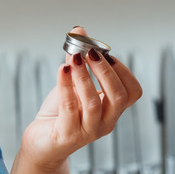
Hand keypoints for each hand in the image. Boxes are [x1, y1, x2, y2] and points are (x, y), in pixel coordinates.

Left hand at [20, 27, 141, 169]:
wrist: (42, 143)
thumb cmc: (61, 113)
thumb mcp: (73, 84)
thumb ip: (78, 59)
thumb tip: (79, 30)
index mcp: (112, 110)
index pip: (132, 92)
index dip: (123, 71)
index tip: (106, 53)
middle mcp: (106, 122)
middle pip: (118, 96)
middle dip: (105, 70)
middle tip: (90, 52)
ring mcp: (88, 131)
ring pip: (93, 102)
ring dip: (83, 76)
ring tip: (73, 58)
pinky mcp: (67, 136)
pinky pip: (69, 108)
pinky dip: (65, 86)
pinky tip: (61, 70)